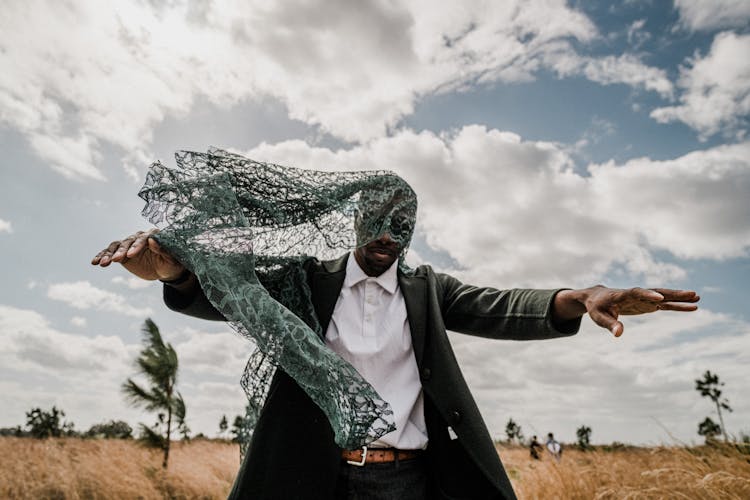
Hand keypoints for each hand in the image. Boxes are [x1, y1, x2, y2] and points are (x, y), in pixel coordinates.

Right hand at [91, 229, 185, 280]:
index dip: (137, 246)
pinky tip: (95, 262)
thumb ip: (165, 250)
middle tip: (116, 260)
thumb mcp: (173, 261)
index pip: (144, 238)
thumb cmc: (172, 264)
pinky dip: (102, 256)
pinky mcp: (122, 252)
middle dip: (121, 250)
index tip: (131, 255)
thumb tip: (153, 240)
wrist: (165, 270)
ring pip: (117, 246)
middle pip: (128, 241)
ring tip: (103, 263)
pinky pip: (110, 252)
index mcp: (154, 236)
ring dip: (109, 254)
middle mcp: (140, 237)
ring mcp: (130, 244)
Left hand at [555, 285, 699, 336]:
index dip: (647, 294)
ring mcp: (643, 298)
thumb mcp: (598, 317)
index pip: (635, 292)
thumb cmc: (596, 307)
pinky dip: (677, 305)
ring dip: (679, 298)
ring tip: (698, 297)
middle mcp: (635, 294)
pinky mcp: (648, 303)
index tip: (659, 298)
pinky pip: (665, 304)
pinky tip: (692, 306)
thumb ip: (609, 324)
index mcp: (621, 295)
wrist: (597, 297)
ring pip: (664, 297)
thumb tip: (619, 334)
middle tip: (692, 293)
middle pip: (656, 292)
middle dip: (673, 293)